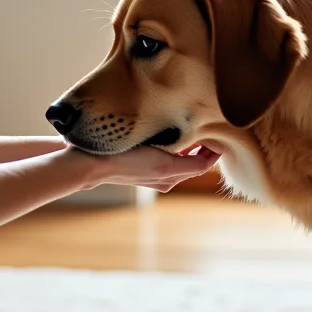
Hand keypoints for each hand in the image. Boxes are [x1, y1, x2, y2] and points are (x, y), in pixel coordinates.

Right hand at [66, 145, 220, 192]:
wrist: (89, 165)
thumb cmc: (119, 155)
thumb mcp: (152, 152)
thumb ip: (179, 155)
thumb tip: (204, 156)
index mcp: (169, 173)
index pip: (201, 165)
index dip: (213, 153)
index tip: (222, 138)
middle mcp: (164, 179)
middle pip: (192, 166)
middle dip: (203, 151)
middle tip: (211, 132)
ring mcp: (152, 179)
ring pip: (179, 166)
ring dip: (188, 152)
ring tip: (194, 134)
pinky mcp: (141, 175)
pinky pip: (166, 165)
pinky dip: (174, 155)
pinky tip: (169, 140)